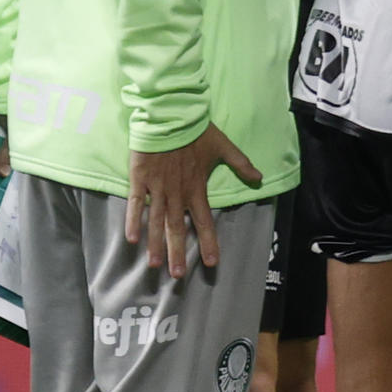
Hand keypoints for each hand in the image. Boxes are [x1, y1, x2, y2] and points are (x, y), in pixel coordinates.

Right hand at [125, 123, 262, 277]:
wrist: (171, 114)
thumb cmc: (197, 131)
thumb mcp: (224, 147)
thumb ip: (241, 164)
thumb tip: (260, 178)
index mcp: (197, 188)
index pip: (204, 221)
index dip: (208, 242)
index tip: (211, 263)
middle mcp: (178, 193)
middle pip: (177, 228)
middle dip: (177, 253)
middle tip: (177, 276)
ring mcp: (157, 188)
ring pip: (156, 221)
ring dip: (155, 244)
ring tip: (154, 265)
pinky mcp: (140, 179)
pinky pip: (135, 204)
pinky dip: (133, 221)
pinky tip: (131, 240)